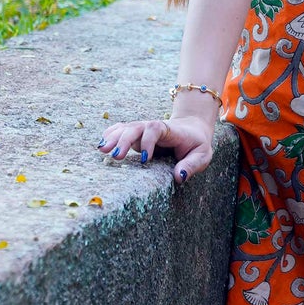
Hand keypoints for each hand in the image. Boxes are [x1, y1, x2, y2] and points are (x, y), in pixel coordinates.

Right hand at [98, 109, 216, 183]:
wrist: (193, 129)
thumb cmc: (196, 144)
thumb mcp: (202, 155)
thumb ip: (191, 165)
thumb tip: (178, 177)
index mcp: (170, 130)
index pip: (155, 128)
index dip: (148, 141)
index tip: (145, 159)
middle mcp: (154, 128)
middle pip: (136, 127)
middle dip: (124, 140)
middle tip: (115, 157)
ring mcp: (143, 131)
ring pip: (126, 128)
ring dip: (113, 137)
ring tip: (102, 150)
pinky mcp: (137, 135)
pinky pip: (121, 130)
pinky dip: (111, 134)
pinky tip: (101, 143)